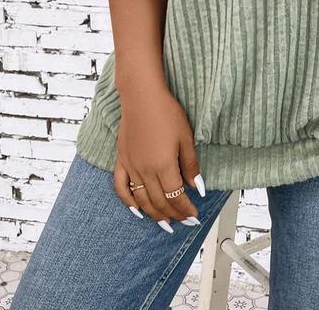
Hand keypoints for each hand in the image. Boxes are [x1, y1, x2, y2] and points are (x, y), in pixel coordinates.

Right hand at [113, 84, 205, 231]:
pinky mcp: (121, 161)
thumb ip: (190, 165)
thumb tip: (197, 188)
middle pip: (159, 202)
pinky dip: (128, 202)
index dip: (186, 209)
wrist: (142, 96)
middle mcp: (145, 171)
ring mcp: (131, 167)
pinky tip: (136, 210)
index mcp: (163, 166)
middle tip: (184, 221)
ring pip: (141, 200)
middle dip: (173, 215)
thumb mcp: (186, 137)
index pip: (176, 196)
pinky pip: (121, 188)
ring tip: (165, 222)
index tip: (194, 214)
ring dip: (153, 214)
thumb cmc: (166, 112)